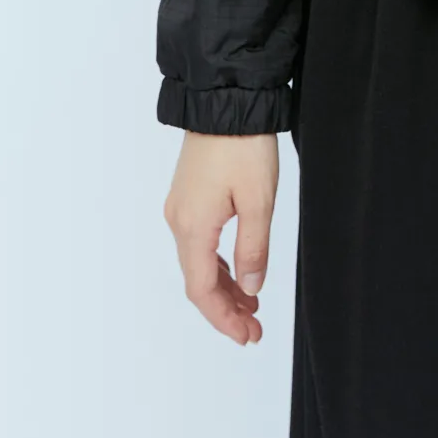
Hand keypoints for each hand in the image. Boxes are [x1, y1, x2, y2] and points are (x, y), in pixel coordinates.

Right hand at [163, 132, 279, 343]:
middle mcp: (179, 221)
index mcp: (193, 227)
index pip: (202, 290)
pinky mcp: (188, 195)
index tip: (246, 336)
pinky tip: (238, 272)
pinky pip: (199, 242)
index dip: (223, 318)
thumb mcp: (258, 200)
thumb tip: (251, 288)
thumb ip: (253, 248)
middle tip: (254, 330)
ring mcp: (180, 207)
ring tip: (251, 307)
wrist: (226, 100)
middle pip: (198, 280)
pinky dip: (219, 264)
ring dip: (224, 287)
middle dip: (225, 309)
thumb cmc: (243, 146)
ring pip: (199, 262)